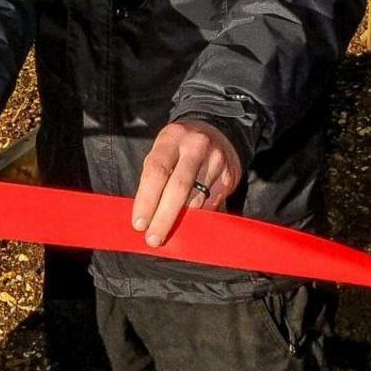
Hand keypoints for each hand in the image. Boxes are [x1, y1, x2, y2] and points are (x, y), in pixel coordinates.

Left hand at [131, 119, 242, 246]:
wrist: (218, 131)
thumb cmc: (180, 148)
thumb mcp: (163, 151)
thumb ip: (154, 177)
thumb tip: (145, 215)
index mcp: (171, 138)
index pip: (156, 171)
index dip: (147, 200)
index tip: (139, 224)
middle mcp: (195, 146)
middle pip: (179, 187)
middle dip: (164, 217)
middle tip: (153, 239)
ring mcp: (216, 160)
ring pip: (197, 200)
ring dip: (181, 220)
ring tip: (169, 232)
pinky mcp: (230, 176)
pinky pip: (211, 204)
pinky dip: (198, 217)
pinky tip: (191, 222)